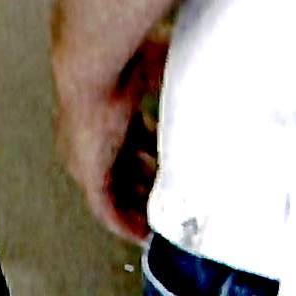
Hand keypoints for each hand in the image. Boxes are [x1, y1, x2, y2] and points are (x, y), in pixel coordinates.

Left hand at [59, 27, 168, 245]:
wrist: (95, 69)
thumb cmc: (125, 60)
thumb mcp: (161, 70)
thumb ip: (181, 77)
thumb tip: (210, 69)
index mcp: (108, 108)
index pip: (131, 138)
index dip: (153, 153)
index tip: (172, 166)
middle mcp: (92, 136)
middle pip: (122, 168)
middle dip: (148, 184)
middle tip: (172, 199)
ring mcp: (85, 157)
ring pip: (114, 192)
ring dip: (139, 207)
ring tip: (162, 222)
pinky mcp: (86, 174)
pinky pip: (104, 209)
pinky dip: (124, 223)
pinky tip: (142, 234)